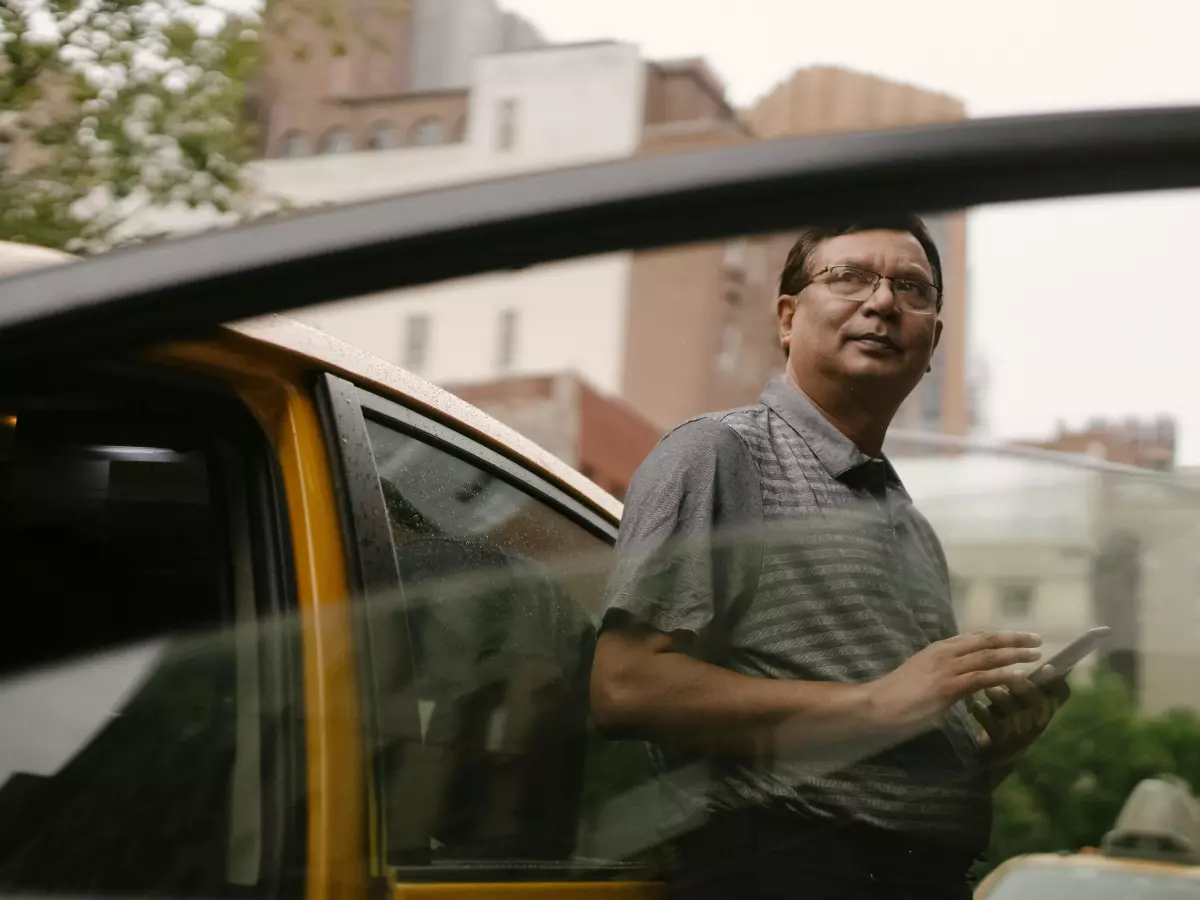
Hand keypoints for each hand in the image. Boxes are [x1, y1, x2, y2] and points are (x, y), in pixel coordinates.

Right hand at [868, 631, 1042, 732]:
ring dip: (1014, 654)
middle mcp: (944, 653)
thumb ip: (944, 675)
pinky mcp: (947, 686)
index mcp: (937, 649)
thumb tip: (962, 683)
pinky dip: (1002, 675)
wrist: (876, 704)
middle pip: (985, 640)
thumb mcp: (923, 677)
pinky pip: (981, 678)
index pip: (974, 637)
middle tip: (1036, 639)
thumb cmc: (896, 695)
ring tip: (1035, 654)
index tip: (1016, 637)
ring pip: (987, 656)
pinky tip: (1019, 675)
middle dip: (1013, 638)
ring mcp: (946, 668)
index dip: (997, 637)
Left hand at [971, 666, 1070, 768]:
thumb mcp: (1019, 698)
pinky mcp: (1001, 744)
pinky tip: (976, 706)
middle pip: (1038, 704)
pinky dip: (985, 715)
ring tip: (989, 689)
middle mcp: (1036, 721)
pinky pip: (994, 729)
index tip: (1049, 666)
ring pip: (1016, 716)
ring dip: (1003, 699)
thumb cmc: (1008, 716)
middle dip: (1027, 688)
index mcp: (1044, 707)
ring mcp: (1019, 735)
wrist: (995, 754)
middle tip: (1015, 675)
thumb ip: (1024, 678)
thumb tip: (1024, 644)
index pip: (1061, 695)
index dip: (1058, 682)